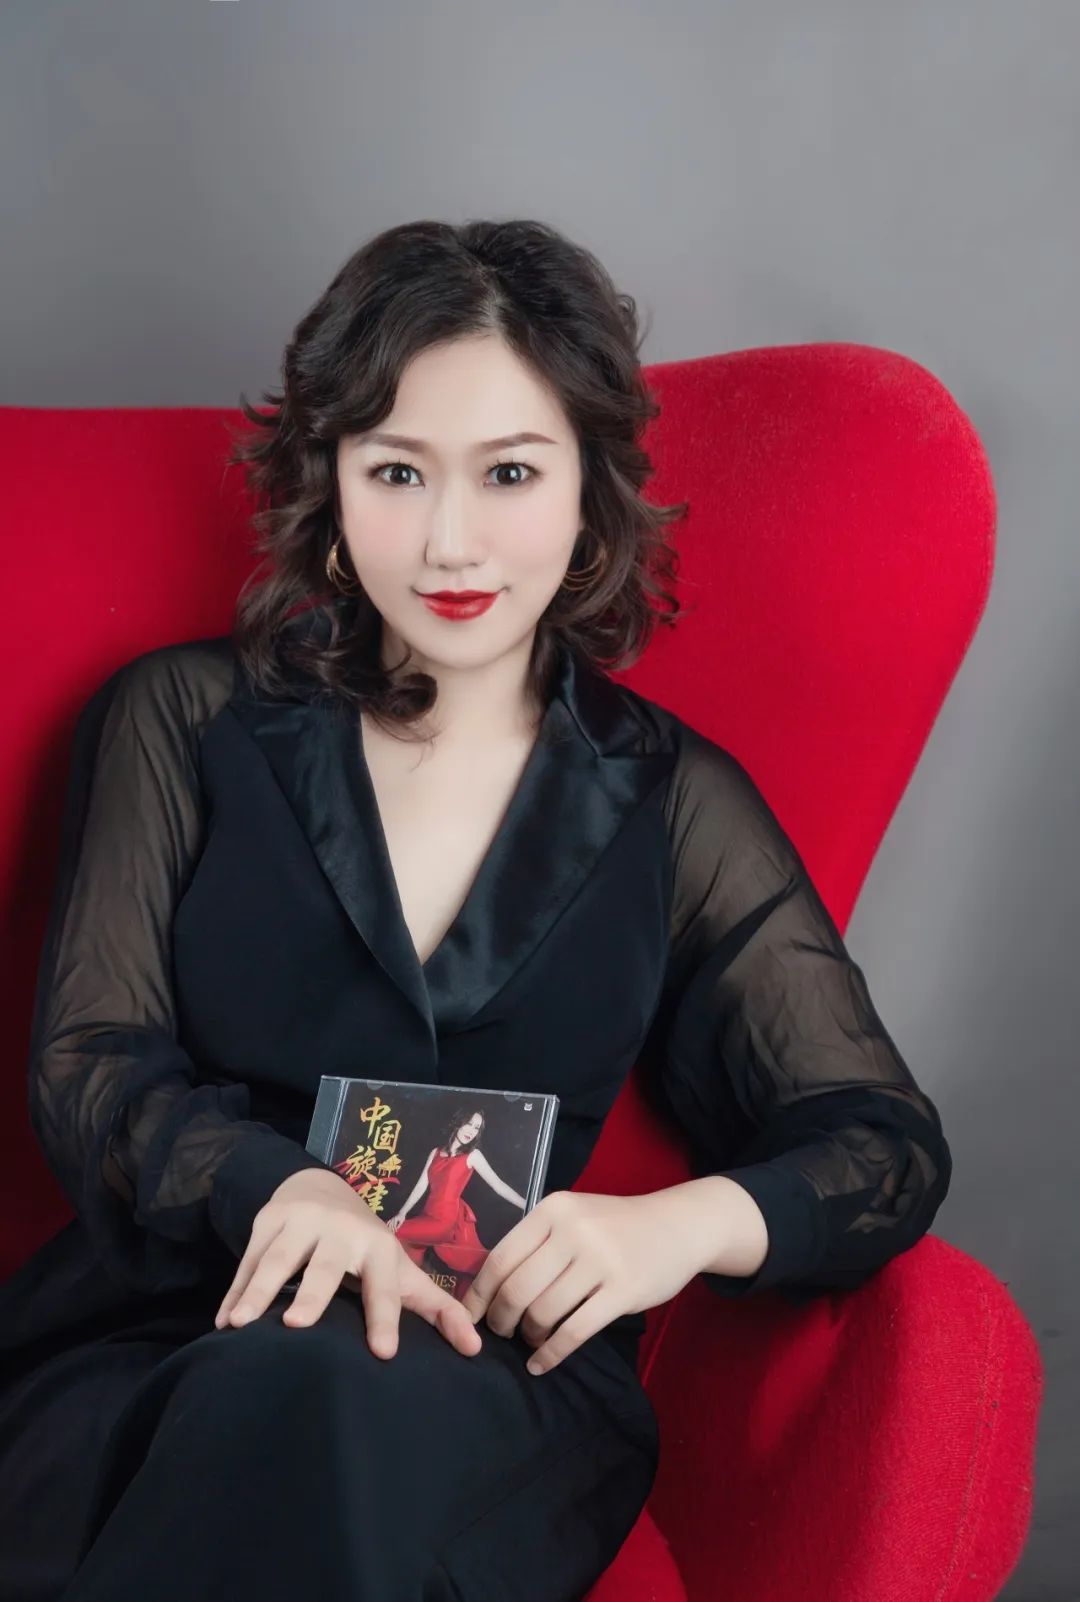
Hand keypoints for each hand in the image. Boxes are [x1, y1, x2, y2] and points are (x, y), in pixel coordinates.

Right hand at [212, 1168, 481, 1360]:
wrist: (320, 1189)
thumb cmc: (367, 1248)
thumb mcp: (400, 1271)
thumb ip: (437, 1309)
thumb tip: (477, 1349)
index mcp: (378, 1248)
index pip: (383, 1286)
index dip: (385, 1318)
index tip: (383, 1353)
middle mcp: (340, 1232)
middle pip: (325, 1267)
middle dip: (314, 1294)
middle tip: (298, 1326)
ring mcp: (300, 1224)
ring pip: (277, 1261)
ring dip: (258, 1291)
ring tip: (240, 1325)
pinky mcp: (266, 1222)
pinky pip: (247, 1262)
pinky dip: (234, 1292)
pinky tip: (223, 1322)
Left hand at [459, 1189, 701, 1375]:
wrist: (678, 1225)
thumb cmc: (615, 1226)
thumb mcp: (573, 1217)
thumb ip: (537, 1243)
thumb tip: (489, 1289)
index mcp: (553, 1209)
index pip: (500, 1258)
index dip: (479, 1295)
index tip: (468, 1318)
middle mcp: (572, 1231)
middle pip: (516, 1289)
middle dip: (501, 1321)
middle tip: (502, 1334)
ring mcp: (600, 1260)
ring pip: (543, 1313)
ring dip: (529, 1336)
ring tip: (531, 1340)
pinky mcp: (623, 1291)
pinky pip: (574, 1332)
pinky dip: (551, 1354)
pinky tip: (541, 1364)